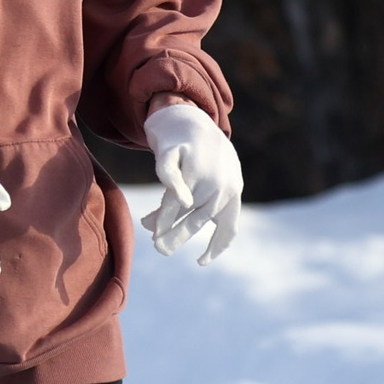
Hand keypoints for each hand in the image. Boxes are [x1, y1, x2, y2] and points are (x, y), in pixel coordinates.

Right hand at [139, 101, 241, 263]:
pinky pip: (170, 175)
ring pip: (179, 201)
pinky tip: (159, 204)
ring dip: (163, 219)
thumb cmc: (202, 159)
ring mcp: (199, 167)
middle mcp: (219, 182)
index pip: (228, 227)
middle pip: (197, 218)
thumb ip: (194, 209)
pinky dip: (171, 189)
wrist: (190, 120)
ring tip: (150, 229)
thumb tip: (157, 233)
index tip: (200, 262)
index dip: (215, 247)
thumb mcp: (209, 183)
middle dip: (178, 236)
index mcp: (232, 193)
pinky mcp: (177, 153)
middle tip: (162, 249)